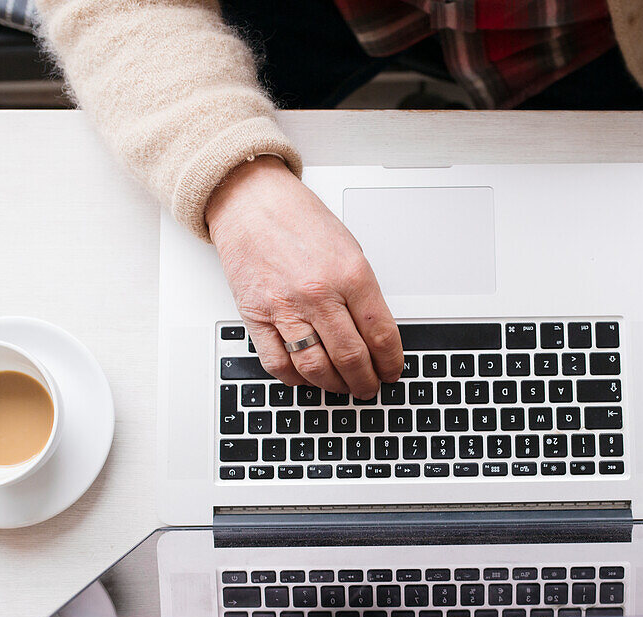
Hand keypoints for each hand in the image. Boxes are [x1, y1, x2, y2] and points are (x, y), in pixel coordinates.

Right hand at [206, 157, 402, 398]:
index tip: (391, 371)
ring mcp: (284, 307)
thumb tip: (375, 336)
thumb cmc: (300, 221)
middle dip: (365, 381)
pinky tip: (306, 376)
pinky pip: (277, 364)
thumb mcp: (349, 250)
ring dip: (334, 386)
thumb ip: (363, 293)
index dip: (390, 362)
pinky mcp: (255, 316)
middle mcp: (318, 293)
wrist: (252, 202)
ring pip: (315, 368)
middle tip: (369, 387)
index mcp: (350, 274)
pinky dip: (295, 378)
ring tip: (342, 386)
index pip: (381, 334)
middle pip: (351, 357)